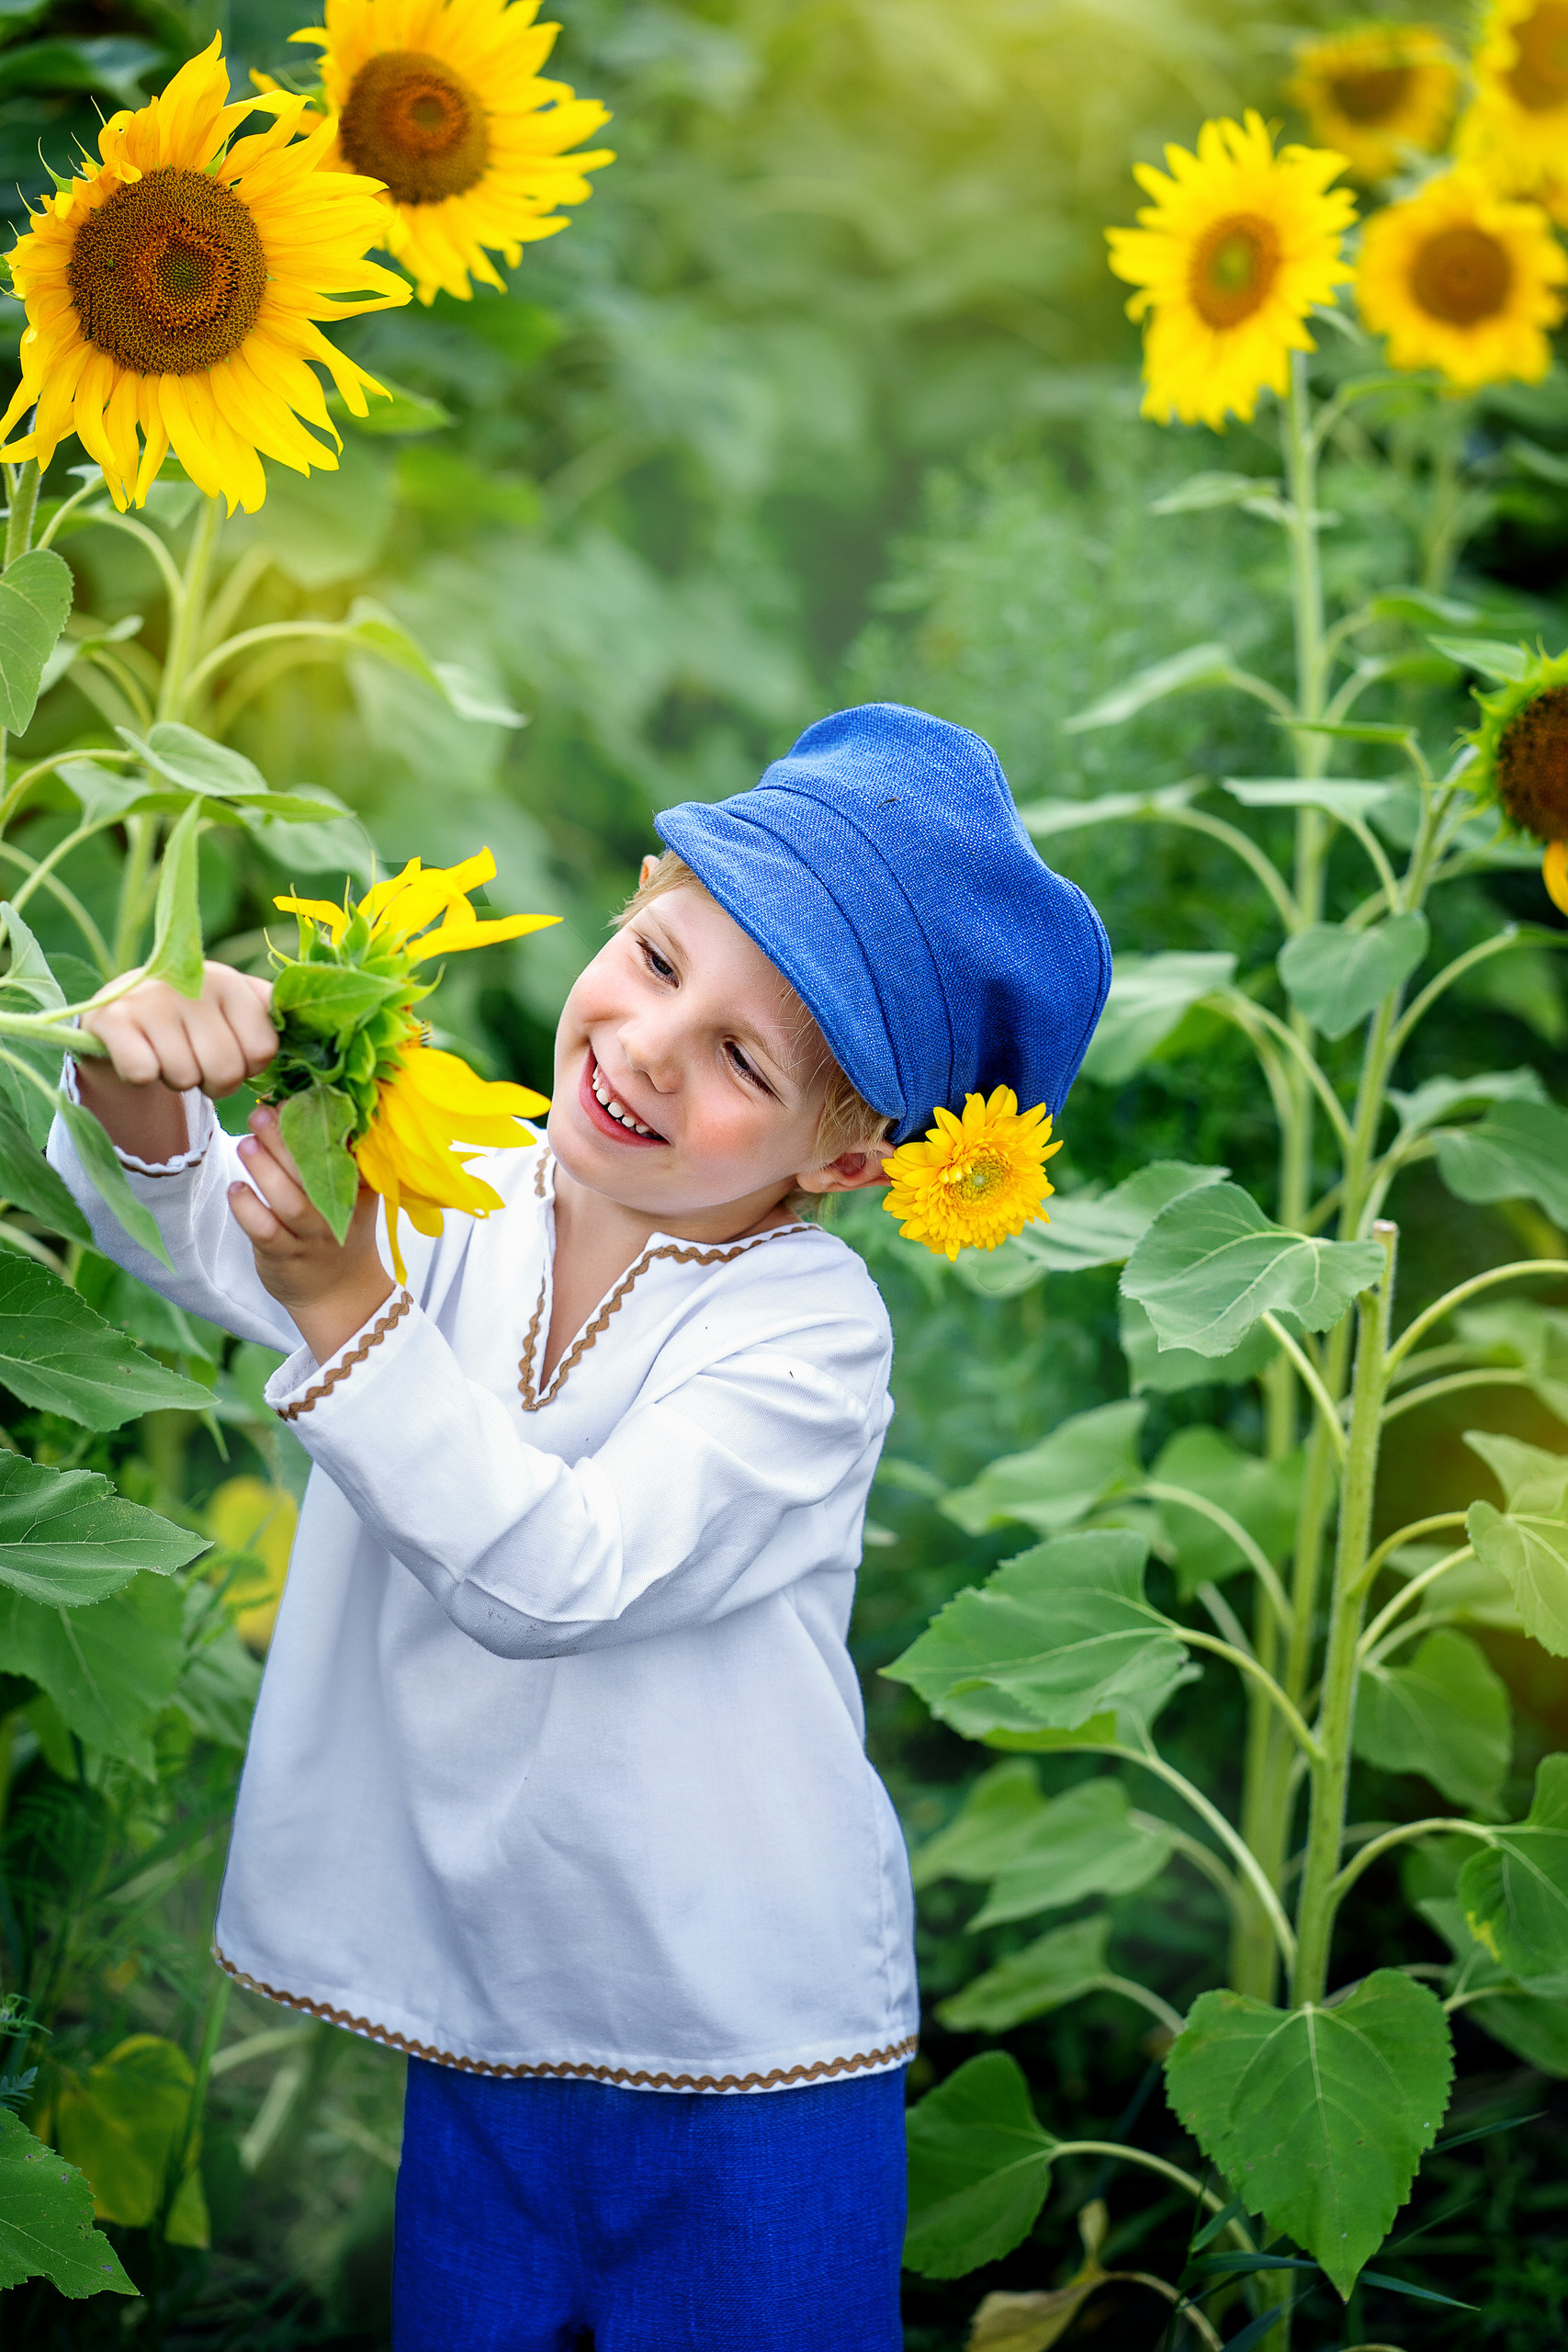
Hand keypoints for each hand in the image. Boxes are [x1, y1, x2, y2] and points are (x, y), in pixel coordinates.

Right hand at [76, 963, 277, 1164]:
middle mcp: (191, 983)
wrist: (120, 1013)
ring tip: (166, 1054)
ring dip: (176, 1080)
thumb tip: (319, 1037)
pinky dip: (141, 1076)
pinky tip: (138, 1055)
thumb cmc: (192, 1020)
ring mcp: (149, 999)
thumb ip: (272, 1020)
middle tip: (195, 1062)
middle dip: (213, 1082)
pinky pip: (143, 1073)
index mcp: (230, 982)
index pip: (263, 1050)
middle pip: (225, 1070)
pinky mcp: (111, 1019)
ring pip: (184, 1077)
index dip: (248, 1067)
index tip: (230, 1054)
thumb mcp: (234, 1010)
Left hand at [228, 1104, 394, 1363]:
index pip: (341, 1147)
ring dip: (265, 1170)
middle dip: (285, 1138)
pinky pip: (266, 1232)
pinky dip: (248, 1209)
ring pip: (290, 1201)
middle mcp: (337, 1210)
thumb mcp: (352, 1193)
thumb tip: (300, 1102)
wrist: (341, 1293)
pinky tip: (236, 1190)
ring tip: (245, 1144)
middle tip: (261, 1112)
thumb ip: (336, 1156)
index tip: (295, 1099)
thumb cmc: (338, 1231)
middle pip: (313, 1170)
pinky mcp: (286, 1257)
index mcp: (357, 1187)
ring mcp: (313, 1236)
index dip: (318, 1121)